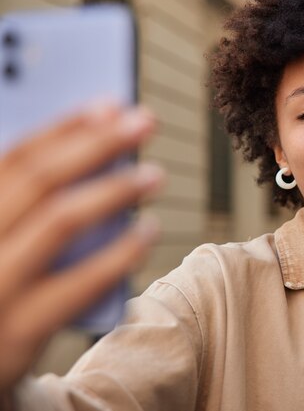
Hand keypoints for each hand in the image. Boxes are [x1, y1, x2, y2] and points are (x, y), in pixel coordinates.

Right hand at [0, 104, 162, 392]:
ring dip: (113, 191)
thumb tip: (90, 160)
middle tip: (146, 120)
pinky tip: (149, 230)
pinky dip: (118, 253)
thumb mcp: (0, 243)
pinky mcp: (14, 333)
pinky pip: (76, 285)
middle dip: (97, 144)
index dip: (64, 127)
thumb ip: (24, 208)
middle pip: (38, 180)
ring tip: (154, 174)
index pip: (14, 158)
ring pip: (58, 222)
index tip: (110, 104)